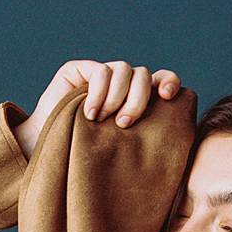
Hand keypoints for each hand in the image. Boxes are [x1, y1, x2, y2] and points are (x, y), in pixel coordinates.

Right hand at [15, 59, 183, 157]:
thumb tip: (181, 145)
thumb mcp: (125, 152)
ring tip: (102, 121)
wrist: (50, 157)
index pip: (162, 80)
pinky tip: (90, 114)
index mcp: (140, 102)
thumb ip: (148, 140)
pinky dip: (99, 92)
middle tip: (124, 125)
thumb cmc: (89, 161)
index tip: (170, 96)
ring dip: (116, 97)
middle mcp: (123, 86)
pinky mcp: (80, 70)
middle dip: (138, 100)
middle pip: (144, 76)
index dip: (169, 81)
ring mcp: (102, 76)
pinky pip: (101, 71)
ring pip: (124, 70)